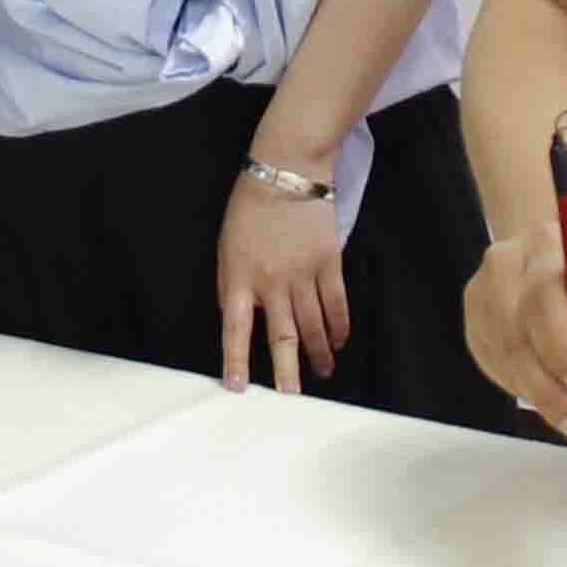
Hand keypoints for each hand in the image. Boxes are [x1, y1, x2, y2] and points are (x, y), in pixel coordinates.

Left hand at [215, 176, 346, 393]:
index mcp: (238, 278)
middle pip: (281, 334)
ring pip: (312, 324)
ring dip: (318, 352)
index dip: (235, 360)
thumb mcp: (227, 248)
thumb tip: (242, 320)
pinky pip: (336, 302)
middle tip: (292, 395)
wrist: (285, 171)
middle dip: (287, 368)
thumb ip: (232, 286)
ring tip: (322, 371)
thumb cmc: (250, 208)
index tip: (237, 388)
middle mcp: (271, 282)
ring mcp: (302, 273)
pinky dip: (340, 325)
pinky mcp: (328, 262)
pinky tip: (340, 340)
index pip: (234, 328)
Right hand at [461, 219, 566, 450]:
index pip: (543, 301)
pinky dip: (532, 393)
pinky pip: (500, 372)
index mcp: (547, 245)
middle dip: (557, 395)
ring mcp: (481, 297)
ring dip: (548, 401)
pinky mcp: (476, 326)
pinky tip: (560, 396)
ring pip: (508, 363)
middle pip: (518, 339)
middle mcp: (504, 266)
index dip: (564, 352)